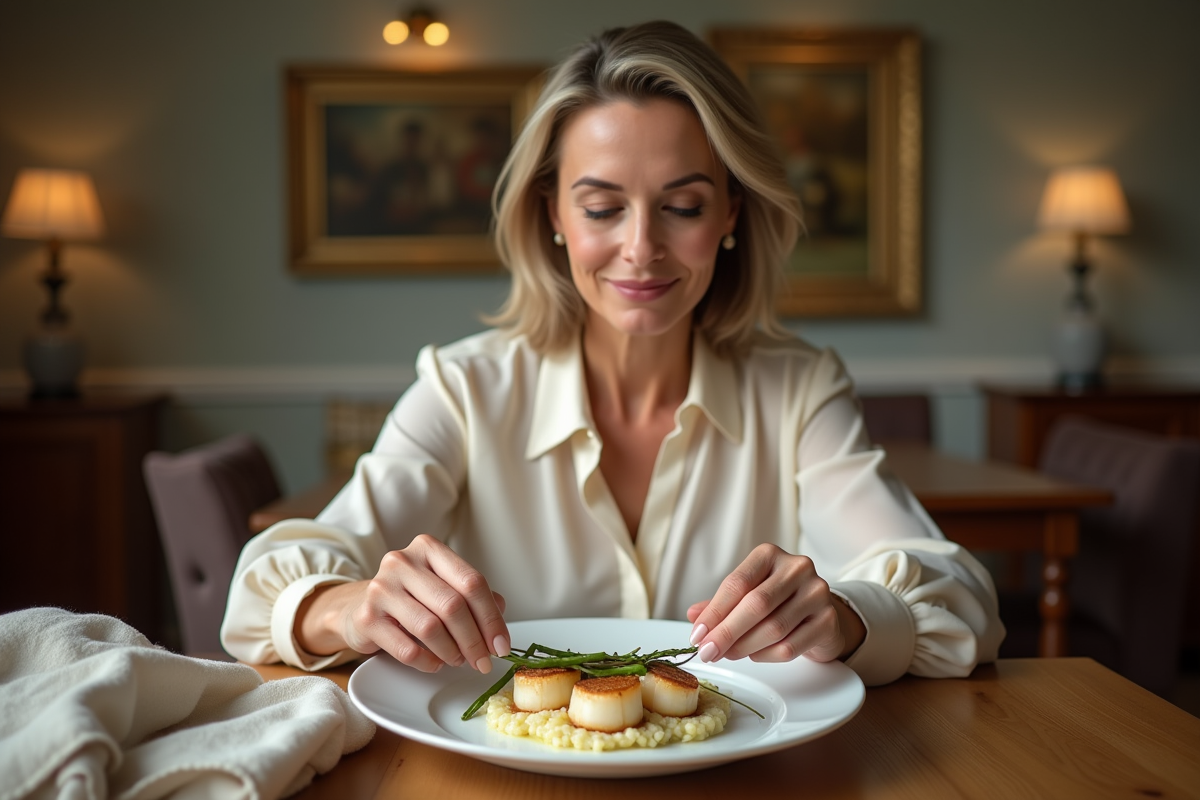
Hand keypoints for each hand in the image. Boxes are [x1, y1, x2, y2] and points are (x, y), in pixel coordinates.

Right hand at [295, 534, 509, 673]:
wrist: (357, 608)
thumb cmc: (409, 598)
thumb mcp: (442, 587)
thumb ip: (473, 595)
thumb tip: (500, 614)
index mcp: (428, 548)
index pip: (471, 582)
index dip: (491, 617)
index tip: (502, 644)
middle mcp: (402, 562)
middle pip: (453, 606)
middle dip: (474, 640)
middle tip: (483, 661)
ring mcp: (381, 588)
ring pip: (431, 628)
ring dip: (452, 652)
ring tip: (458, 660)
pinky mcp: (366, 618)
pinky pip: (408, 649)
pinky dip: (429, 662)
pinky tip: (435, 662)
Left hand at [686, 543, 864, 663]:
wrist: (820, 614)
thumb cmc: (778, 602)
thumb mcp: (748, 594)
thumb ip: (721, 604)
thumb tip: (693, 615)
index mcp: (770, 555)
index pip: (737, 583)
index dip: (714, 612)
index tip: (698, 635)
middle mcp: (797, 568)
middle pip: (756, 604)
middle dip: (726, 633)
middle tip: (707, 652)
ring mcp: (817, 593)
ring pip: (774, 628)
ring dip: (744, 647)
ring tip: (728, 654)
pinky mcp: (828, 620)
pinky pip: (790, 646)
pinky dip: (766, 656)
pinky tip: (755, 655)